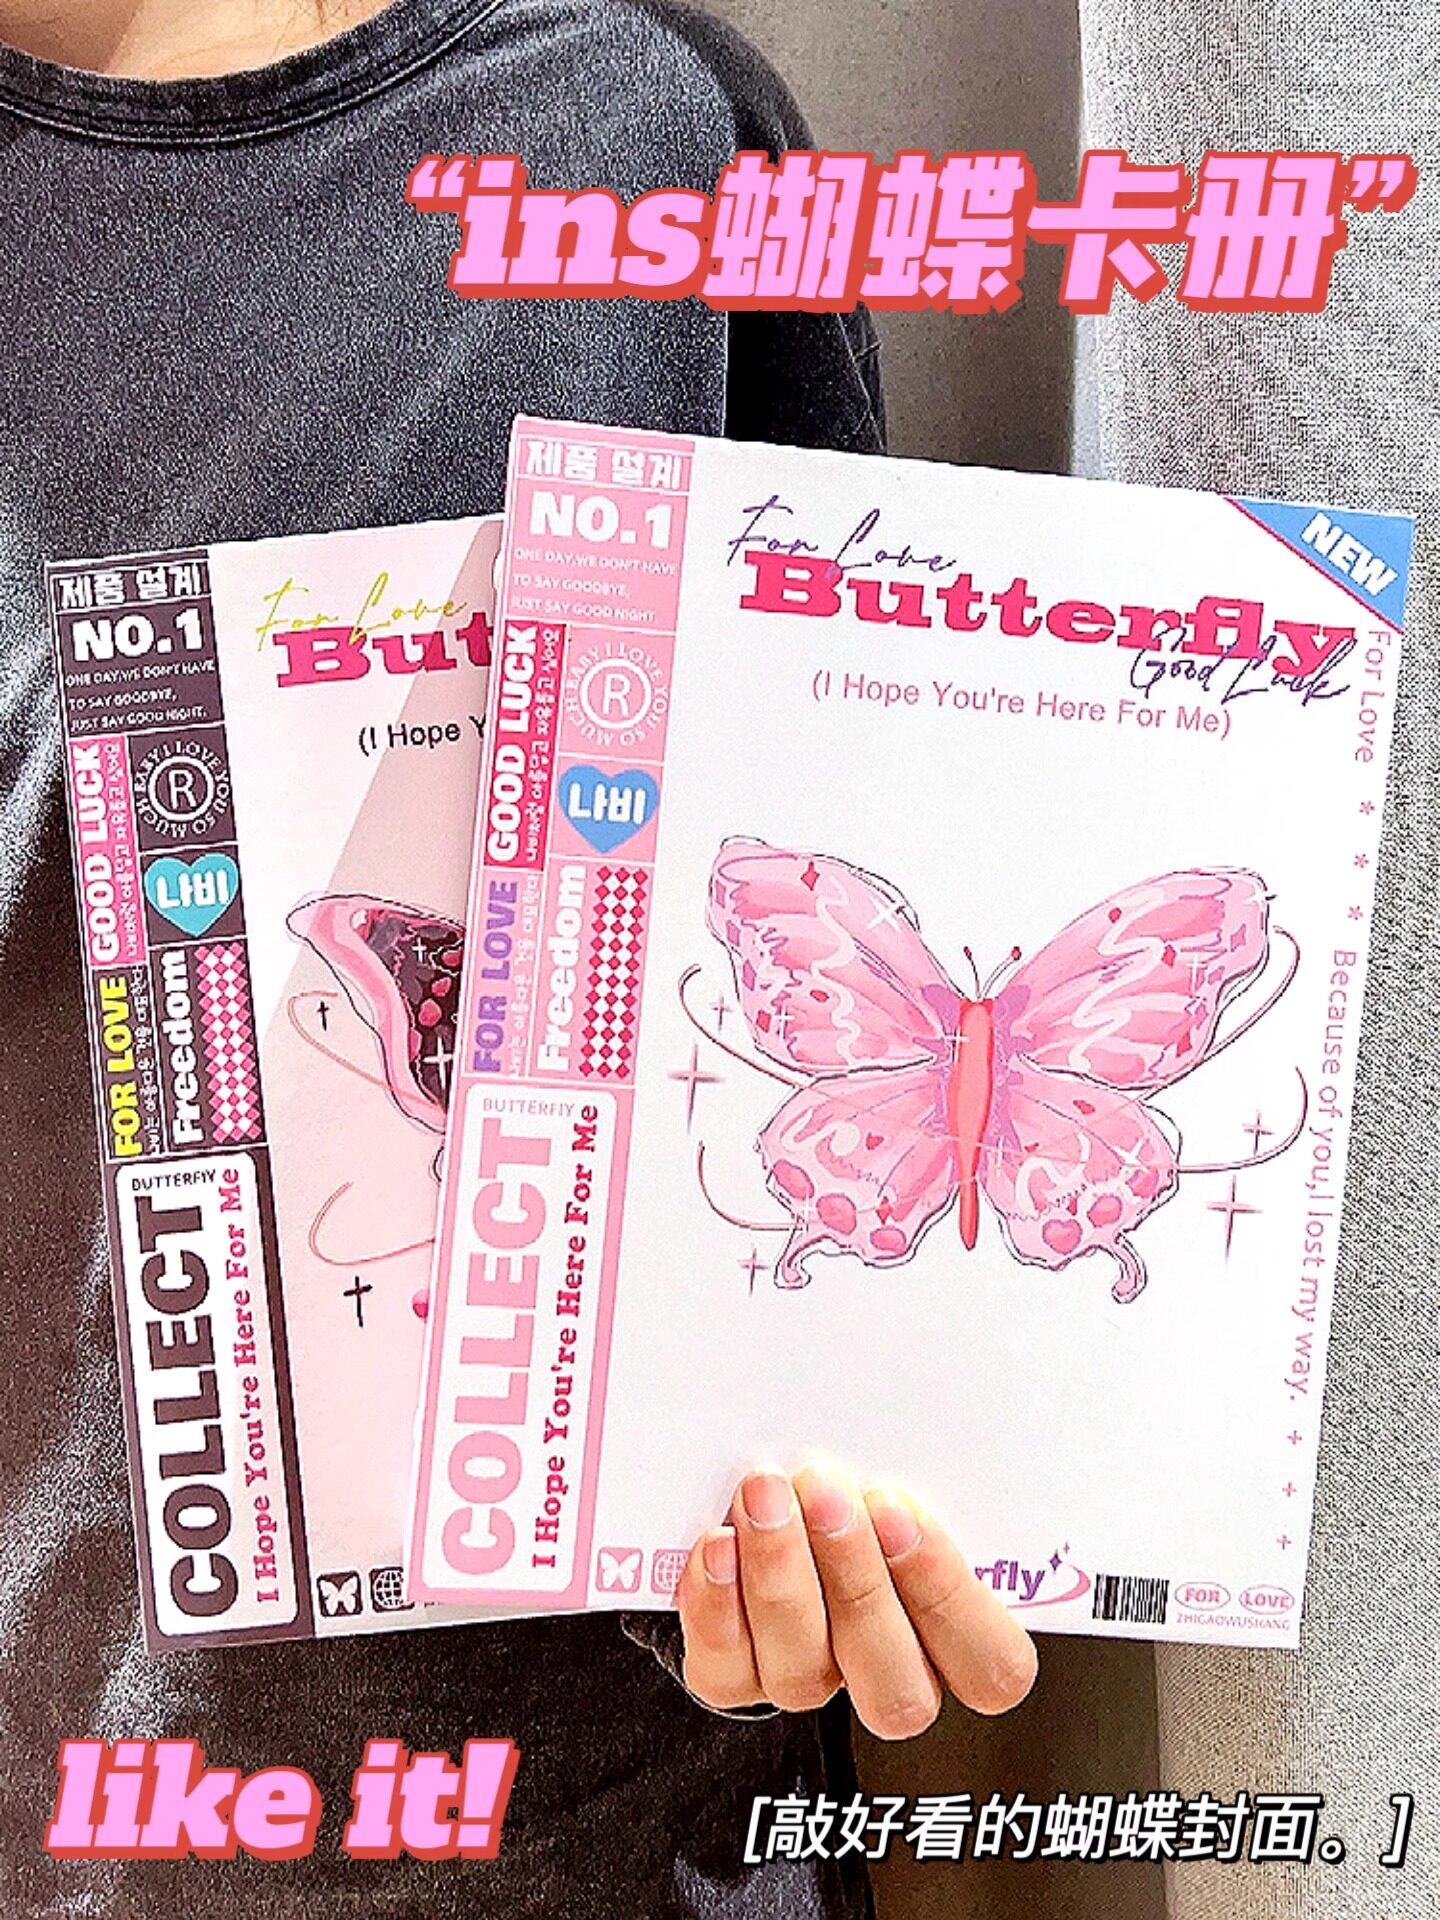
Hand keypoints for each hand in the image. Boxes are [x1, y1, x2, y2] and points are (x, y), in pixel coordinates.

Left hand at [676, 1467, 1037, 1737]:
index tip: (900, 1509)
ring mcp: (808, 1680)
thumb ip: (917, 1460)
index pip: (992, 1662)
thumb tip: (923, 1401)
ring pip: (806, 1673)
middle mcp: (885, 1672)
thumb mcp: (894, 1459)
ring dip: (781, 1576)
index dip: (948, 1596)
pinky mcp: (734, 1677)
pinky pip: (727, 1666)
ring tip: (764, 1494)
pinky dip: (719, 1603)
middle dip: (857, 1581)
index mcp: (951, 1633)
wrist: (760, 1489)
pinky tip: (718, 1542)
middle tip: (826, 1492)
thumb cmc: (851, 1474)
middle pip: (898, 1685)